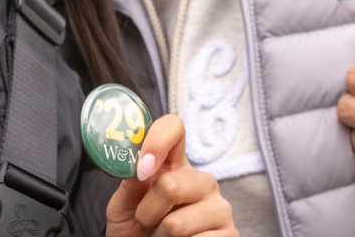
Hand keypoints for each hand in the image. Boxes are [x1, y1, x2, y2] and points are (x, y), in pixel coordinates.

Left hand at [105, 114, 236, 236]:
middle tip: (145, 221)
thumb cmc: (134, 227)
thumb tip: (136, 159)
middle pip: (170, 185)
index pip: (173, 127)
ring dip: (159, 236)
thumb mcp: (124, 202)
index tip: (141, 169)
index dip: (157, 140)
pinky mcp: (230, 235)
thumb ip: (131, 179)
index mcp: (175, 164)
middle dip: (146, 211)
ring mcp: (220, 208)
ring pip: (177, 223)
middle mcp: (201, 181)